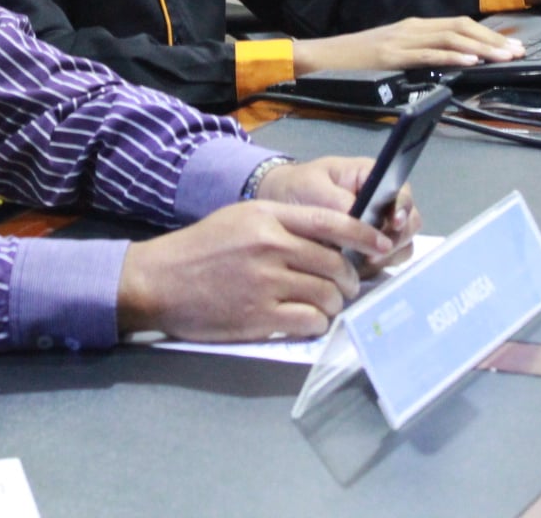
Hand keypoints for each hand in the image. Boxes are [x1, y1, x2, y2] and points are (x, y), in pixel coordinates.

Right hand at [116, 201, 391, 340]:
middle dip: (349, 279)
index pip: (331, 222)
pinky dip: (316, 322)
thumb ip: (283, 224)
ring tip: (324, 304)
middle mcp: (270, 247)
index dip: (363, 235)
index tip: (381, 245)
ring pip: (327, 295)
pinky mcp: (260, 317)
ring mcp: (266, 284)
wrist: (159, 281)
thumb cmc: (201, 248)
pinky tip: (306, 319)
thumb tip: (330, 238)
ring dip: (333, 303)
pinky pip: (309, 321)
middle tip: (345, 286)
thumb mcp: (240, 219)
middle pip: (334, 264)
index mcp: (268, 218)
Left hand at [257, 157, 421, 276]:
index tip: (394, 223)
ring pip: (402, 247)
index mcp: (373, 179)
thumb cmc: (298, 188)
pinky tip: (356, 270)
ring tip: (361, 264)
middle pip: (409, 224)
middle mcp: (382, 204)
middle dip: (395, 240)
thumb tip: (358, 220)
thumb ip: (337, 202)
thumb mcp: (313, 186)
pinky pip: (385, 262)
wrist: (280, 207)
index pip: (402, 194)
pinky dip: (375, 268)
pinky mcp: (370, 250)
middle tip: (373, 254)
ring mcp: (379, 229)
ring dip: (386, 257)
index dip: (403, 209)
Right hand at [293, 15, 522, 74]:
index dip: (489, 35)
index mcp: (414, 26)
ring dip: (481, 47)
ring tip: (503, 57)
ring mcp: (401, 40)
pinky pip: (427, 54)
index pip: (460, 24)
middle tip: (519, 52)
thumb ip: (420, 55)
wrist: (321, 57)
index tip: (512, 46)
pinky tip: (470, 61)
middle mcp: (411, 28)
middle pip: (462, 27)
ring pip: (450, 37)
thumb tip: (451, 65)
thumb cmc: (356, 60)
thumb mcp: (394, 53)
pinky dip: (452, 56)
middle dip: (494, 40)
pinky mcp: (391, 56)